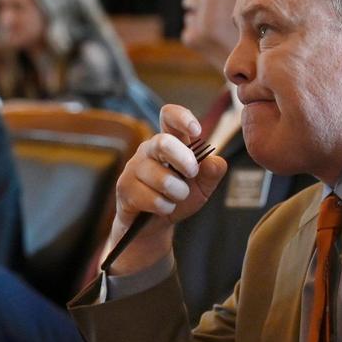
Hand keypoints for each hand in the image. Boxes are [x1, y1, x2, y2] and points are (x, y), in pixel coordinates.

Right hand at [106, 104, 227, 272]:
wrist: (153, 225)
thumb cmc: (177, 198)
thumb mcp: (202, 187)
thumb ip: (211, 173)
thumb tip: (216, 162)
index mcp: (169, 143)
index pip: (169, 116)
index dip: (182, 118)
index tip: (197, 131)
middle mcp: (149, 150)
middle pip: (163, 142)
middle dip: (184, 160)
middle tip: (192, 173)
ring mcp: (134, 167)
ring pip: (161, 177)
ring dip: (177, 193)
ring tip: (175, 199)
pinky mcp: (125, 187)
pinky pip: (152, 198)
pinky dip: (165, 207)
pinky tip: (161, 208)